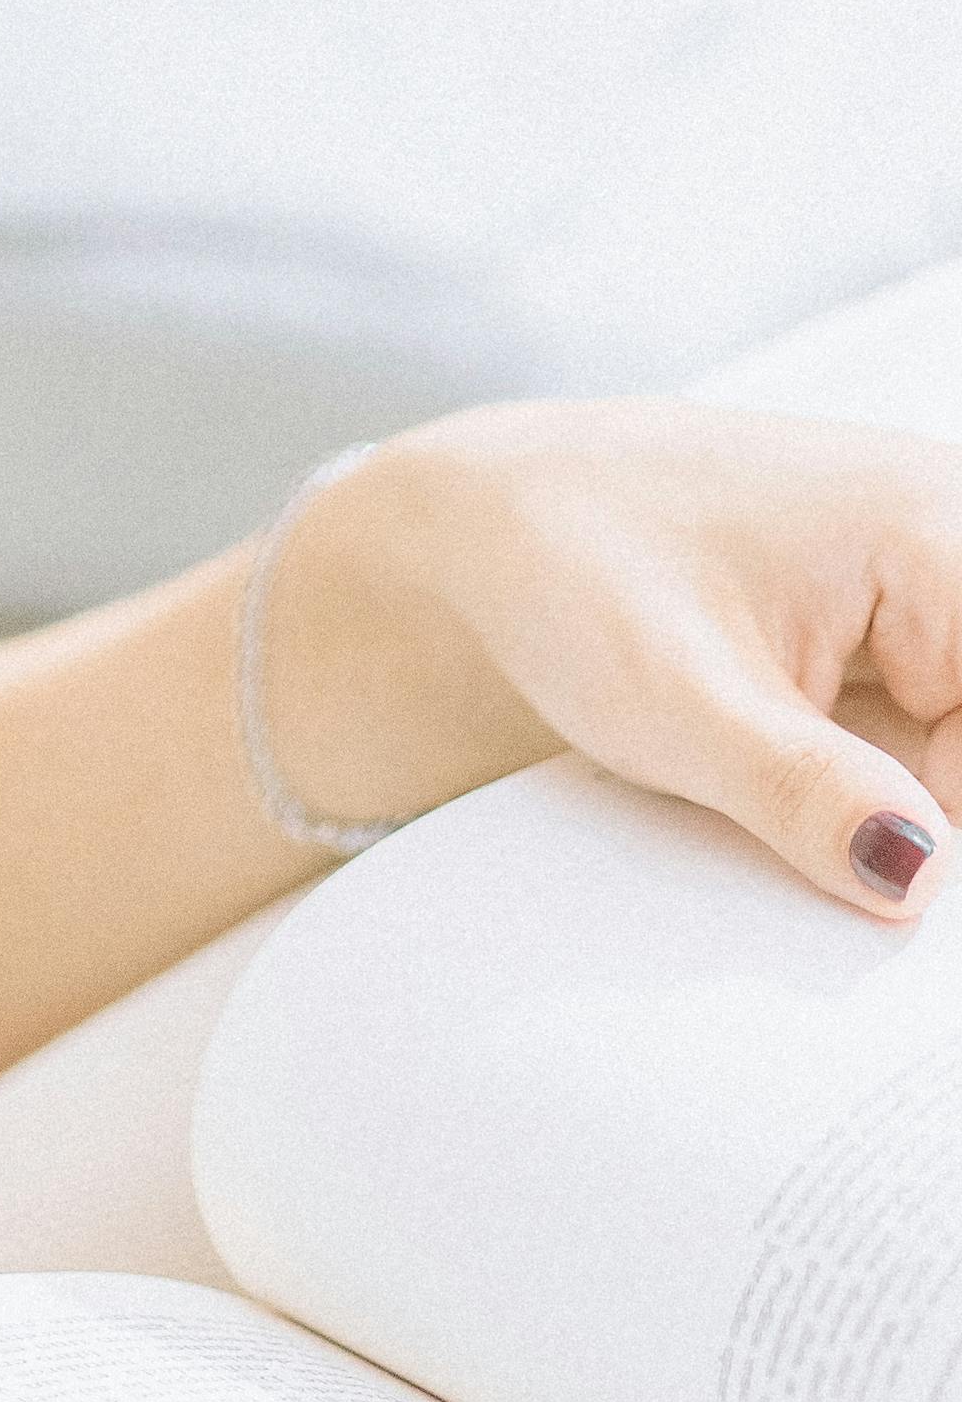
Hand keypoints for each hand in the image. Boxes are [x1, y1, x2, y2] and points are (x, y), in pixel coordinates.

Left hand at [272, 399, 961, 919]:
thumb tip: (916, 876)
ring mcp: (921, 593)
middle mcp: (943, 540)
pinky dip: (882, 796)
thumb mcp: (677, 700)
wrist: (485, 531)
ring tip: (787, 810)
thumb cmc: (563, 564)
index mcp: (928, 523)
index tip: (895, 877)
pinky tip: (817, 813)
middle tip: (849, 865)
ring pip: (950, 749)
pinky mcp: (891, 643)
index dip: (946, 808)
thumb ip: (804, 793)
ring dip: (904, 809)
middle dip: (925, 809)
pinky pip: (926, 742)